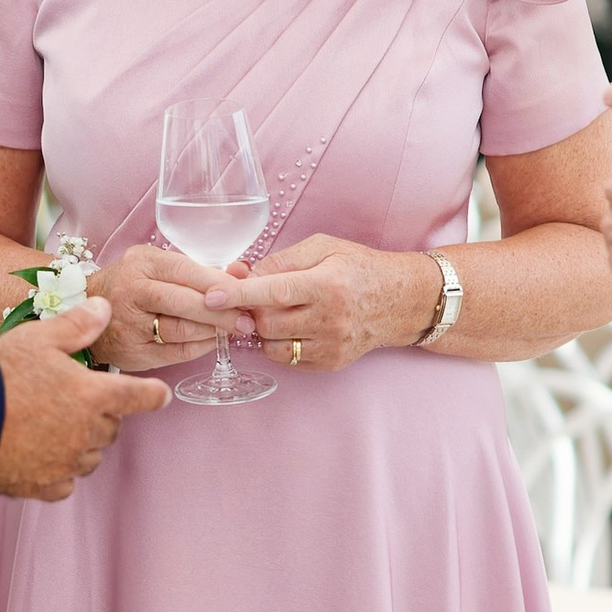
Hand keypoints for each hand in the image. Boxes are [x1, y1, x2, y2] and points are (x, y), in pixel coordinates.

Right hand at [0, 304, 166, 500]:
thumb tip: (104, 308)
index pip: (139, 396)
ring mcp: (66, 463)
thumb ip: (76, 325)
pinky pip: (66, 481)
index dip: (153, 395)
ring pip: (91, 456)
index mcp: (92, 394)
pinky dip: (60, 470)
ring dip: (83, 443)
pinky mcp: (44, 486)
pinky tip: (41, 456)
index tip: (160, 395)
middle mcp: (86, 432)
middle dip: (103, 415)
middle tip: (77, 402)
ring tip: (55, 428)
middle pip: (112, 428)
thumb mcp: (37, 338)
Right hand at [90, 243, 256, 372]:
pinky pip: (175, 352)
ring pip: (181, 329)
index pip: (186, 271)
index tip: (246, 293)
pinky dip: (200, 347)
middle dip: (221, 312)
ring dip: (213, 331)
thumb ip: (200, 270)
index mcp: (142, 262)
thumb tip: (243, 273)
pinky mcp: (133, 351)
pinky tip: (212, 341)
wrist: (85, 308)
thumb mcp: (160, 267)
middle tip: (247, 320)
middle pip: (184, 302)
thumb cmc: (133, 285)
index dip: (219, 285)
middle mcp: (132, 290)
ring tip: (233, 330)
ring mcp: (130, 324)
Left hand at [219, 235, 442, 371]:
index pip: (274, 292)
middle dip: (252, 308)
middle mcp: (331, 319)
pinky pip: (287, 358)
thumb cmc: (359, 268)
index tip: (209, 296)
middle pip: (267, 322)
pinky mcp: (331, 363)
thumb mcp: (323, 248)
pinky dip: (280, 342)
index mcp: (328, 284)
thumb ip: (281, 260)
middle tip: (256, 295)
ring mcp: (331, 345)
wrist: (402, 301)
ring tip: (280, 310)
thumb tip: (240, 274)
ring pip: (272, 344)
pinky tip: (294, 326)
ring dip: (264, 328)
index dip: (238, 294)